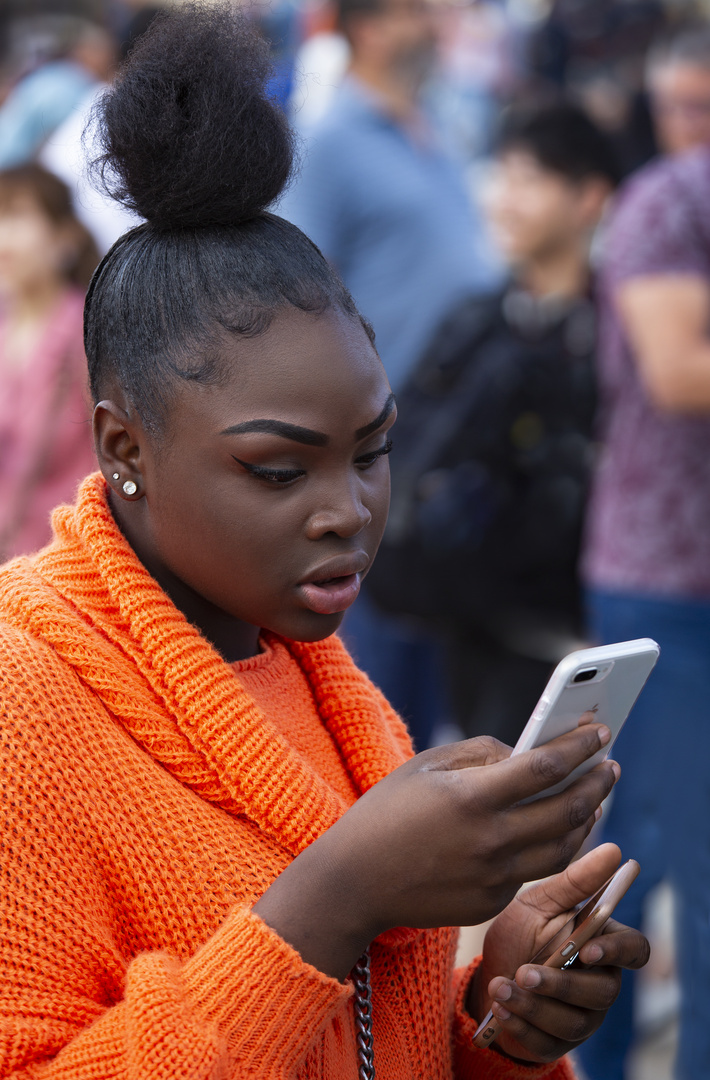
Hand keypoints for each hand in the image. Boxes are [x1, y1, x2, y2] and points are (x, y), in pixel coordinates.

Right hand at [255, 723, 618, 979]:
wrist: (356, 881)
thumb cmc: (387, 813)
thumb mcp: (427, 766)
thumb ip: (480, 752)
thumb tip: (524, 751)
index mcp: (472, 797)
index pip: (545, 767)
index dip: (579, 748)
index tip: (600, 734)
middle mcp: (491, 840)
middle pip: (567, 810)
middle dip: (597, 783)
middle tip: (610, 766)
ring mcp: (495, 876)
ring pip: (564, 848)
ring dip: (587, 819)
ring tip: (594, 799)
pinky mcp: (492, 902)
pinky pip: (536, 871)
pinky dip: (555, 847)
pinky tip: (559, 830)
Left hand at [468, 843, 649, 1063]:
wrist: (487, 972)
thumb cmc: (521, 931)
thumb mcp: (538, 902)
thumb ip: (573, 882)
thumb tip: (613, 849)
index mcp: (602, 943)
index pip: (634, 950)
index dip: (617, 953)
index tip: (586, 950)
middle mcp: (600, 982)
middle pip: (602, 992)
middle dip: (561, 984)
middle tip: (524, 971)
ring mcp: (582, 1017)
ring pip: (573, 1021)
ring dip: (534, 1006)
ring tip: (500, 987)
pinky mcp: (557, 1043)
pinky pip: (548, 1043)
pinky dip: (522, 1026)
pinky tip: (500, 1008)